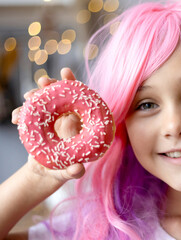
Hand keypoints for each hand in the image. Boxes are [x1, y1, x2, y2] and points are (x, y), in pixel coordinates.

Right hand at [11, 68, 84, 183]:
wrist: (45, 172)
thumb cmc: (63, 169)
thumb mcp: (68, 172)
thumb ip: (74, 172)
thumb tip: (78, 170)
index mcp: (79, 123)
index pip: (78, 99)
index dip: (73, 84)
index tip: (65, 73)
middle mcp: (66, 117)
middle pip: (59, 95)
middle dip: (51, 85)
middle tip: (43, 81)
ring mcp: (51, 119)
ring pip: (43, 101)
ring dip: (34, 96)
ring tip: (27, 98)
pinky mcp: (38, 123)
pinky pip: (30, 113)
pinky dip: (22, 113)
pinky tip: (17, 117)